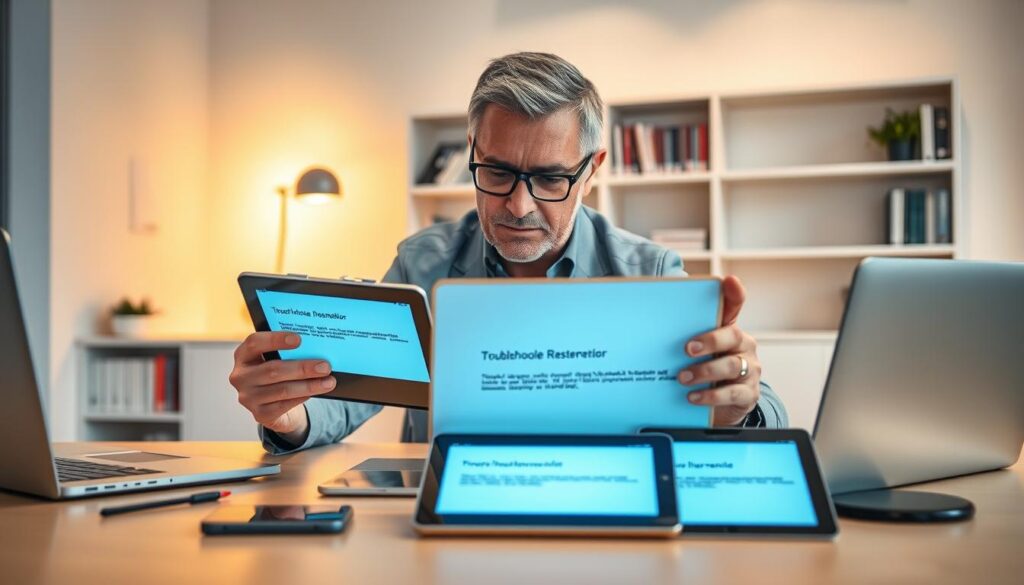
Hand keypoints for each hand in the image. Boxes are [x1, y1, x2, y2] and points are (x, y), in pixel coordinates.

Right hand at [228, 331, 336, 440]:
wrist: (273, 404)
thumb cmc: (279, 373)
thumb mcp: (277, 359)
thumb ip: (289, 352)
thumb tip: (318, 347)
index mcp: (243, 356)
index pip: (254, 343)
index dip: (275, 339)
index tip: (299, 339)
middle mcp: (241, 376)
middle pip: (273, 370)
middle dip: (302, 368)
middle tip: (325, 366)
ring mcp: (248, 397)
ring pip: (282, 390)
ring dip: (309, 385)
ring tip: (329, 381)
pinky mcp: (260, 414)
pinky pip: (285, 405)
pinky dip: (303, 397)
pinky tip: (316, 391)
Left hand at [677, 275, 761, 425]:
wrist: (720, 405)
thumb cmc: (706, 370)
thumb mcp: (695, 351)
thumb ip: (682, 335)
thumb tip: (651, 323)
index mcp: (729, 330)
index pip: (735, 306)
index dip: (734, 293)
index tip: (728, 280)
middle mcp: (744, 346)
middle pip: (733, 336)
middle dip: (710, 341)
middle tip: (687, 349)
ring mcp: (750, 370)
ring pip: (732, 366)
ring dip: (705, 371)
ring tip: (682, 377)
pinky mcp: (748, 394)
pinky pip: (733, 393)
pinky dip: (711, 395)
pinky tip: (693, 397)